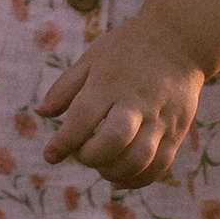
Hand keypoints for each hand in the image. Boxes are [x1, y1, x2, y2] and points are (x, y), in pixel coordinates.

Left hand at [39, 23, 203, 185]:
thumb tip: (39, 112)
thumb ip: (66, 87)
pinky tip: (121, 179)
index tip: (50, 155)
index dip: (63, 142)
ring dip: (114, 171)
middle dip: (92, 157)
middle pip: (115, 139)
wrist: (180, 39)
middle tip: (82, 155)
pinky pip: (161, 163)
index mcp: (111, 81)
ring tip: (102, 167)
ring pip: (140, 157)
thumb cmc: (128, 48)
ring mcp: (161, 116)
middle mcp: (138, 100)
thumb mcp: (93, 58)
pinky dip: (139, 179)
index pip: (83, 117)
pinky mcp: (178, 129)